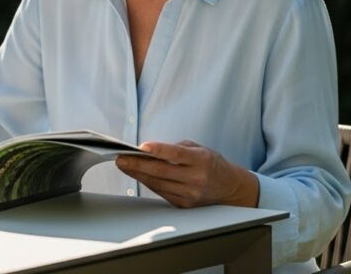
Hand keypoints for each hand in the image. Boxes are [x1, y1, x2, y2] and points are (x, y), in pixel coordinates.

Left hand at [115, 140, 258, 207]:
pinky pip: (161, 192)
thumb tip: (150, 151)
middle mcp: (196, 178)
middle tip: (121, 158)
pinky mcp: (184, 204)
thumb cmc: (212, 164)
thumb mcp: (199, 149)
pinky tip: (138, 175)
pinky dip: (148, 183)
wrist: (229, 188)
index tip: (141, 147)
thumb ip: (176, 148)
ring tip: (124, 165)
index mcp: (202, 160)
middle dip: (137, 165)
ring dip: (138, 174)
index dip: (158, 150)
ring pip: (157, 184)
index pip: (177, 154)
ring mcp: (190, 194)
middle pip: (161, 172)